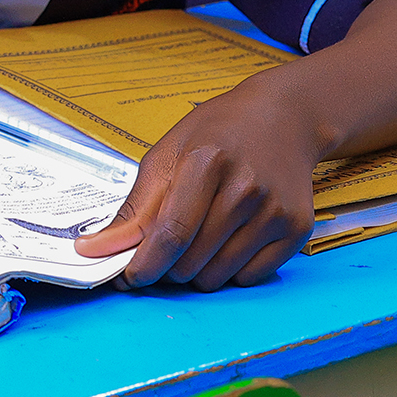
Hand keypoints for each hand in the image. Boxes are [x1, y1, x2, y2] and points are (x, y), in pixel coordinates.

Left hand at [74, 70, 316, 288]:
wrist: (283, 118)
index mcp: (206, 162)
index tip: (126, 278)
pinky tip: (226, 241)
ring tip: (196, 240)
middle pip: (191, 260)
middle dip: (165, 267)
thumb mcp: (167, 154)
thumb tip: (98, 248)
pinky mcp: (297, 230)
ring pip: (218, 276)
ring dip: (195, 271)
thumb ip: (136, 206)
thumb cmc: (217, 133)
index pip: (171, 232)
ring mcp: (275, 211)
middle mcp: (246, 189)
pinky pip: (249, 277)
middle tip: (162, 250)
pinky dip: (229, 271)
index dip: (144, 264)